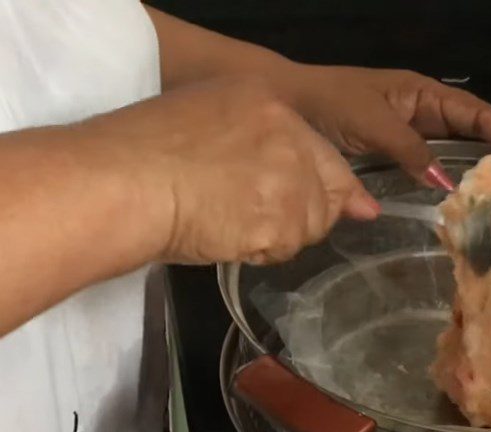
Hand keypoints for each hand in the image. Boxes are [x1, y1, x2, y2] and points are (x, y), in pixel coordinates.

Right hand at [84, 75, 378, 264]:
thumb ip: (270, 144)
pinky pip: (285, 250)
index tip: (350, 207)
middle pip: (327, 195)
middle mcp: (290, 138)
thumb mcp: (207, 119)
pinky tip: (228, 238)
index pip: (325, 155)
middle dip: (302, 216)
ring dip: (279, 237)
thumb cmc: (146, 150)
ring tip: (231, 224)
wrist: (124, 182)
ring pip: (309, 227)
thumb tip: (350, 199)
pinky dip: (261, 253)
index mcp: (269, 103)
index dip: (332, 187)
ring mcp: (289, 181)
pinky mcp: (279, 224)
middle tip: (255, 219)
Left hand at [285, 66, 490, 186]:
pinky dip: (462, 175)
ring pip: (465, 145)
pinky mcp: (399, 154)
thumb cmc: (327, 104)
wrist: (285, 105)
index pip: (476, 115)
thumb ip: (408, 150)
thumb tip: (444, 184)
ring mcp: (414, 133)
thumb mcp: (371, 122)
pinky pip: (440, 163)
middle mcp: (425, 112)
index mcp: (422, 94)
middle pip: (481, 125)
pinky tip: (479, 187)